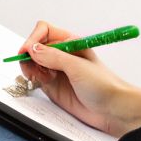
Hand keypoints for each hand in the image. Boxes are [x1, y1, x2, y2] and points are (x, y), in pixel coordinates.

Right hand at [17, 20, 140, 138]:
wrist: (113, 109)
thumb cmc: (104, 85)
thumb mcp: (77, 67)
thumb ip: (53, 56)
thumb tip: (32, 49)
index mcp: (70, 43)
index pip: (44, 31)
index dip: (34, 39)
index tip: (27, 51)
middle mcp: (62, 55)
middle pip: (35, 46)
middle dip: (29, 54)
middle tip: (30, 66)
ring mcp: (56, 70)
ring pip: (32, 62)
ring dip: (29, 67)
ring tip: (36, 76)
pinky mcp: (53, 86)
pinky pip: (35, 77)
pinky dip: (31, 78)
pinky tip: (38, 82)